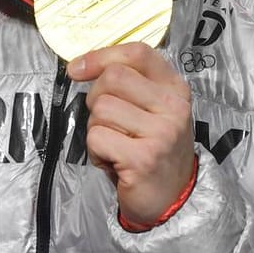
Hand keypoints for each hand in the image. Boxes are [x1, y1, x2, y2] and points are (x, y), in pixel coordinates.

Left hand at [66, 43, 196, 227]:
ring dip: (97, 129)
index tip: (77, 70)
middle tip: (108, 123)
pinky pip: (97, 138)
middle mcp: (173, 107)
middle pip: (113, 78)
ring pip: (101, 109)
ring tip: (115, 145)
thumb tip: (79, 66)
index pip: (138, 53)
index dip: (101, 56)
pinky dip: (96, 151)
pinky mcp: (143, 158)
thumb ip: (129, 84)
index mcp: (175, 88)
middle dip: (96, 99)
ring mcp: (161, 133)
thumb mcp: (152, 109)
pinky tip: (113, 161)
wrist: (172, 198)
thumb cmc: (153, 149)